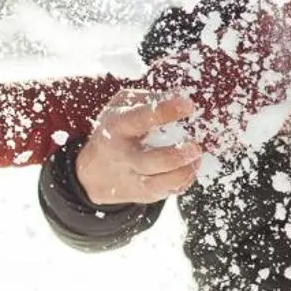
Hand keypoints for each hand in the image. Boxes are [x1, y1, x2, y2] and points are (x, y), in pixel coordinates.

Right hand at [73, 90, 202, 205]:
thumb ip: (149, 99)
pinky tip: (190, 166)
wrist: (94, 172)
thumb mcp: (122, 106)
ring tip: (196, 157)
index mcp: (118, 127)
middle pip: (151, 161)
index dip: (165, 111)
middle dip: (177, 155)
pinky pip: (169, 191)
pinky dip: (184, 181)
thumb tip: (179, 96)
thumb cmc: (117, 129)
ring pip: (161, 183)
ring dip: (185, 171)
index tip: (188, 105)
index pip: (140, 119)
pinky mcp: (144, 194)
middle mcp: (124, 155)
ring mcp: (133, 178)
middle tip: (195, 146)